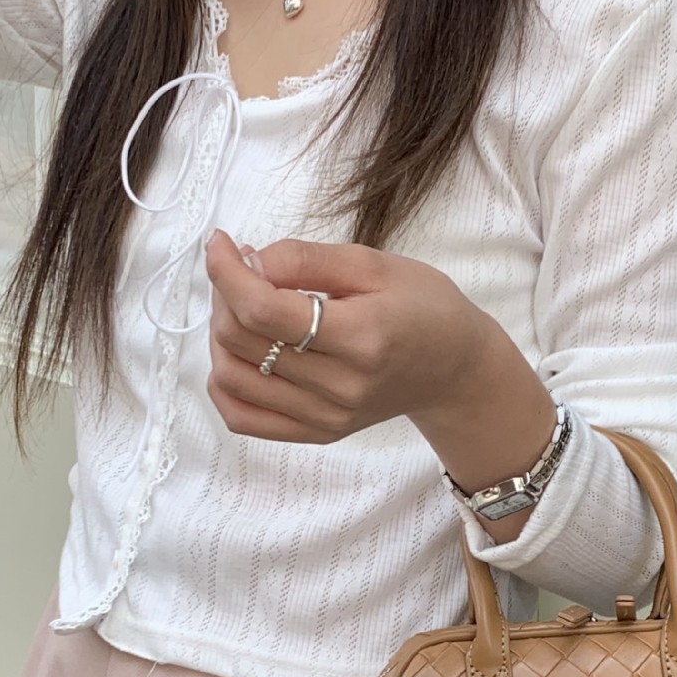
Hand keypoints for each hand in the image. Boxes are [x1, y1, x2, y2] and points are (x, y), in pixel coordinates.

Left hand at [203, 229, 493, 446]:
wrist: (455, 369)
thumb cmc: (423, 306)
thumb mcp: (374, 264)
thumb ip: (306, 259)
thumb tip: (246, 262)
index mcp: (361, 337)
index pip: (263, 311)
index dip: (226, 272)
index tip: (220, 243)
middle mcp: (341, 386)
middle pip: (242, 342)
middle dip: (225, 295)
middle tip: (244, 270)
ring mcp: (327, 417)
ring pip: (232, 379)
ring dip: (221, 335)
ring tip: (245, 308)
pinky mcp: (318, 433)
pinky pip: (242, 418)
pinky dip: (224, 384)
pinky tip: (238, 354)